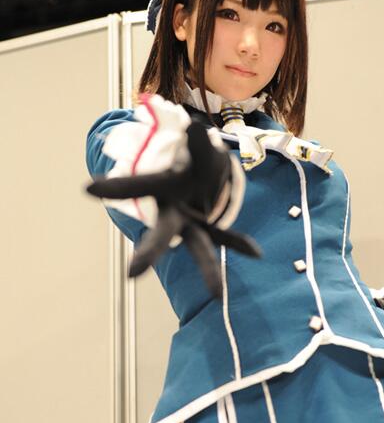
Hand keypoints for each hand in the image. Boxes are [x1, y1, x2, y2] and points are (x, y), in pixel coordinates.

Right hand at [86, 117, 260, 298]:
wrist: (192, 175)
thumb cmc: (184, 160)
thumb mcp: (190, 149)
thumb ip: (196, 144)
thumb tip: (197, 128)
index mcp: (158, 189)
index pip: (135, 188)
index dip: (114, 187)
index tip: (88, 189)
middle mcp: (171, 213)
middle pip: (161, 235)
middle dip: (150, 252)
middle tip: (133, 273)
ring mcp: (190, 224)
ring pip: (197, 246)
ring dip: (208, 268)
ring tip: (217, 295)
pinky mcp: (208, 227)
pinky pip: (225, 236)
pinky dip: (240, 243)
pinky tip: (256, 253)